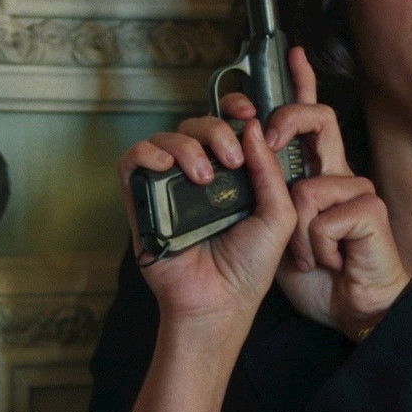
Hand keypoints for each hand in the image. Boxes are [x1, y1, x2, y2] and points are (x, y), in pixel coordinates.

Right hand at [116, 101, 297, 330]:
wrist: (218, 304)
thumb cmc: (249, 268)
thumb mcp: (278, 215)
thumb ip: (269, 170)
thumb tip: (251, 126)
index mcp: (234, 175)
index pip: (228, 124)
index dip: (235, 107)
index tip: (250, 113)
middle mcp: (200, 176)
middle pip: (197, 124)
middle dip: (216, 129)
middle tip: (230, 158)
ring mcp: (170, 187)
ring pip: (166, 137)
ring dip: (186, 145)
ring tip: (202, 176)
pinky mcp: (143, 201)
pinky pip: (133, 160)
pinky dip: (146, 154)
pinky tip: (166, 167)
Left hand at [259, 48, 410, 338]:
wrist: (351, 311)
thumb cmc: (316, 275)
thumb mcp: (273, 230)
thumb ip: (261, 192)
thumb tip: (239, 154)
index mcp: (313, 175)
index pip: (307, 120)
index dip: (302, 84)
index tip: (292, 54)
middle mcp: (338, 175)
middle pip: (319, 119)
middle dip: (288, 119)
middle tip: (266, 140)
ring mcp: (357, 191)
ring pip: (306, 185)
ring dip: (296, 231)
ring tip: (307, 256)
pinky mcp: (371, 212)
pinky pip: (322, 217)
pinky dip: (315, 246)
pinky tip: (329, 261)